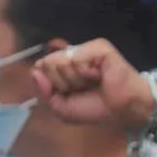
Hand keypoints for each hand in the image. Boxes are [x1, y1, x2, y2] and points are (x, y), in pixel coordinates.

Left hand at [31, 39, 150, 130]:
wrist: (122, 109)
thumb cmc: (96, 108)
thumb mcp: (62, 108)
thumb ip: (45, 93)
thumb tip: (34, 72)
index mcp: (63, 67)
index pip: (40, 68)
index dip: (49, 85)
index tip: (67, 94)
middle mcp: (72, 54)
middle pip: (46, 64)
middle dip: (62, 84)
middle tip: (82, 89)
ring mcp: (84, 49)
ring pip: (59, 62)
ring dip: (74, 80)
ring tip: (92, 83)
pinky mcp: (97, 47)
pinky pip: (75, 59)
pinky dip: (84, 73)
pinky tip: (98, 76)